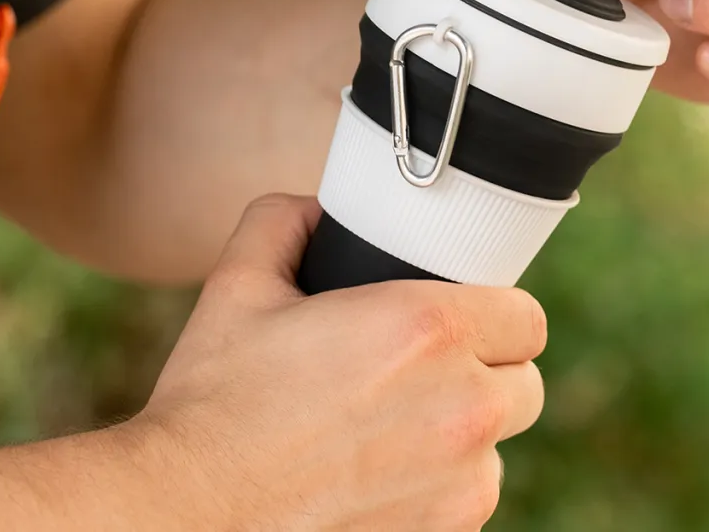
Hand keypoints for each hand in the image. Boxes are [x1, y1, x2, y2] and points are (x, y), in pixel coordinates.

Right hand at [126, 194, 546, 530]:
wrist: (181, 518)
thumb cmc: (213, 402)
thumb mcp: (239, 284)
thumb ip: (287, 221)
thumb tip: (319, 207)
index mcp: (429, 329)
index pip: (527, 316)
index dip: (498, 312)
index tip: (465, 317)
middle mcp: (463, 408)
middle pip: (525, 381)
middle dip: (488, 368)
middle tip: (429, 367)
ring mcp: (460, 486)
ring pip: (499, 444)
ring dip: (467, 429)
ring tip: (403, 421)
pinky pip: (471, 498)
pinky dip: (444, 483)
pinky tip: (387, 470)